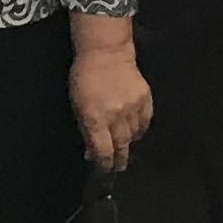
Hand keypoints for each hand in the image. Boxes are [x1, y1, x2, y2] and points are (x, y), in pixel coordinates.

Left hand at [72, 43, 151, 170]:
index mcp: (95, 117)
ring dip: (128, 144)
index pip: (103, 151)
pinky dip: (140, 130)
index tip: (104, 170)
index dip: (105, 165)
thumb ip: (85, 130)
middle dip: (119, 160)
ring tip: (124, 147)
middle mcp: (116, 115)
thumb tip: (91, 153)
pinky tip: (134, 131)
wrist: (106, 51)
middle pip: (121, 147)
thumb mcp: (77, 105)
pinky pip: (145, 122)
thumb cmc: (85, 77)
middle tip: (118, 167)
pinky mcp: (145, 98)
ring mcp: (133, 106)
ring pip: (134, 136)